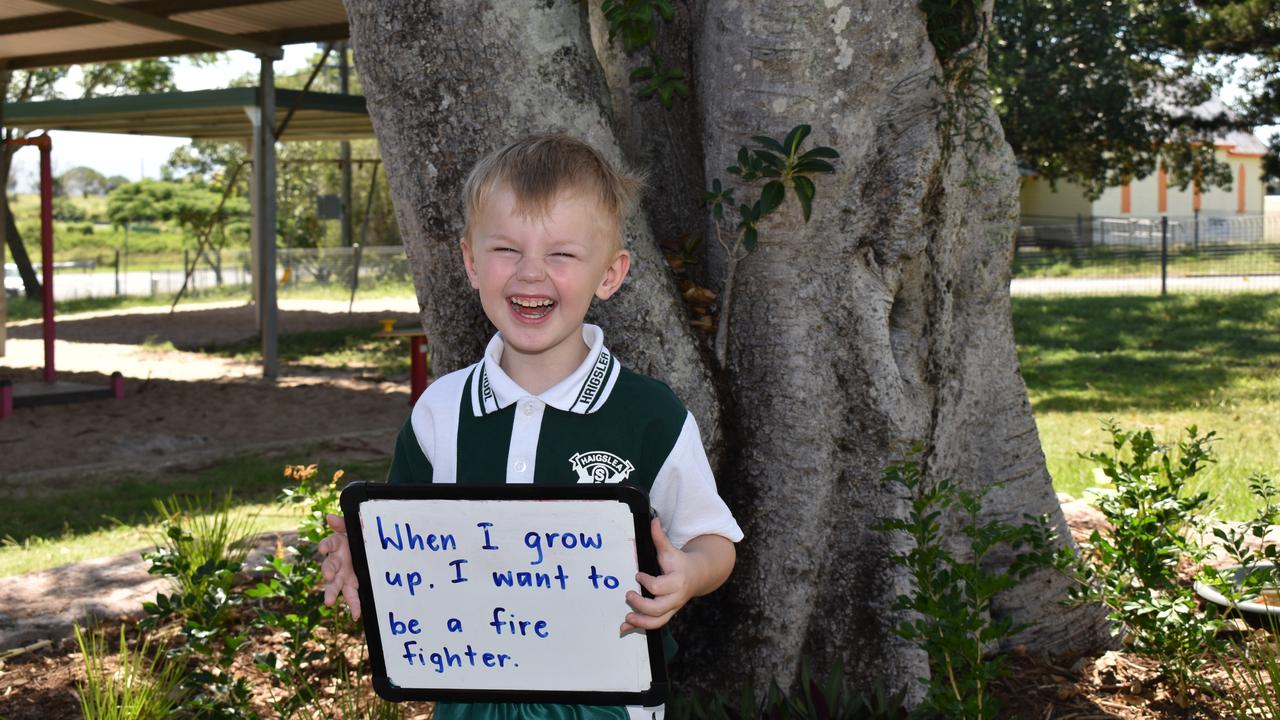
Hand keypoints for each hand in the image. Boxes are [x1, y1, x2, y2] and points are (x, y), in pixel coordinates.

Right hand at [317, 514, 361, 619]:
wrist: (370, 544)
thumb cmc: (359, 536)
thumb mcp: (353, 528)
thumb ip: (342, 523)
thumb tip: (329, 518)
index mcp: (337, 546)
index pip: (328, 544)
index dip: (325, 546)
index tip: (323, 549)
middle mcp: (338, 561)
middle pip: (329, 567)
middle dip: (327, 572)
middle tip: (328, 577)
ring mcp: (344, 574)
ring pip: (336, 585)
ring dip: (331, 593)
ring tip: (328, 602)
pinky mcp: (353, 583)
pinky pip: (352, 596)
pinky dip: (354, 605)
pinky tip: (357, 615)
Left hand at [620, 519, 700, 633]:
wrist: (698, 575)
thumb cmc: (680, 562)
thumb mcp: (671, 550)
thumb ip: (660, 538)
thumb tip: (653, 520)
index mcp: (676, 581)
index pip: (659, 586)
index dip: (646, 582)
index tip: (638, 574)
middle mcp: (675, 598)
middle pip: (658, 608)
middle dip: (641, 605)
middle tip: (628, 594)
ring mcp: (672, 608)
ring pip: (657, 621)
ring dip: (641, 622)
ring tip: (626, 618)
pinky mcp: (667, 614)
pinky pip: (654, 625)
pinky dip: (639, 628)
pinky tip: (625, 628)